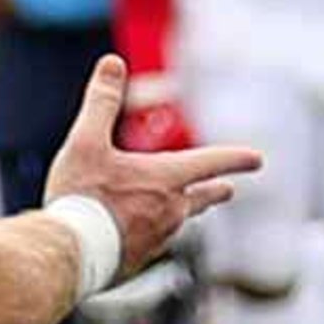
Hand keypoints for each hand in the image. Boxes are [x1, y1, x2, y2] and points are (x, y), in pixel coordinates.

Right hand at [45, 57, 262, 279]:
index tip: (257, 159)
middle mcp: (171, 211)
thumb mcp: (84, 141)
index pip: (211, 162)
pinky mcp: (139, 261)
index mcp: (165, 179)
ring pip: (178, 221)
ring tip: (182, 211)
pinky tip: (140, 234)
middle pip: (201, 198)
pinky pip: (154, 242)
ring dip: (182, 211)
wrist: (66, 254)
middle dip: (214, 191)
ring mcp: (157, 239)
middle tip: (228, 190)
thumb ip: (101, 102)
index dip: (236, 157)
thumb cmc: (79, 197)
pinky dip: (152, 232)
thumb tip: (112, 62)